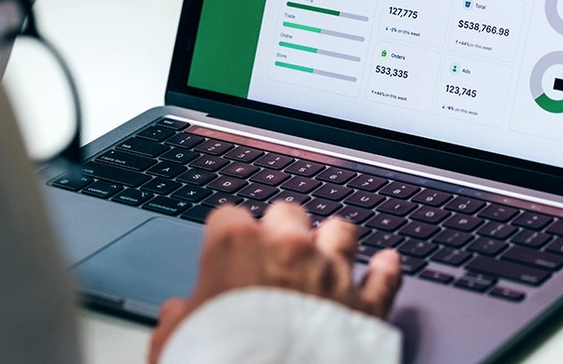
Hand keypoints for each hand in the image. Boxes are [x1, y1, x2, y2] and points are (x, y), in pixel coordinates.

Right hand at [147, 203, 401, 363]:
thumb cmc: (222, 361)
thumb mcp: (178, 341)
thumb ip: (177, 318)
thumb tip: (177, 313)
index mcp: (238, 247)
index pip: (229, 217)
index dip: (227, 236)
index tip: (227, 252)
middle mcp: (289, 249)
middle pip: (288, 213)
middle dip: (281, 230)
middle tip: (274, 254)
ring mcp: (332, 273)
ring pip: (340, 232)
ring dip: (332, 241)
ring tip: (326, 252)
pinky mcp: (366, 306)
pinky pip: (384, 276)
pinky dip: (385, 270)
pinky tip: (385, 264)